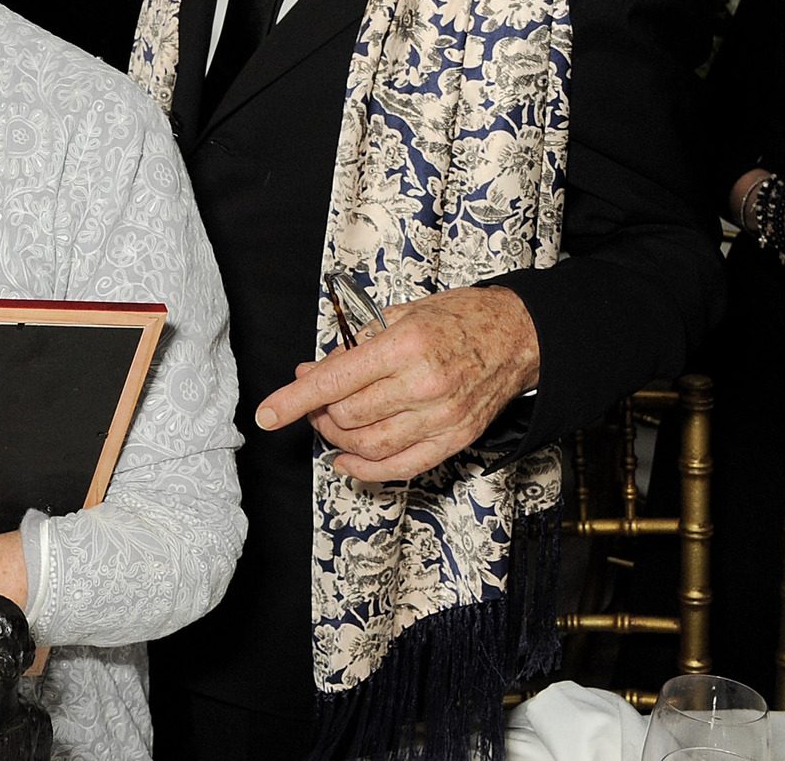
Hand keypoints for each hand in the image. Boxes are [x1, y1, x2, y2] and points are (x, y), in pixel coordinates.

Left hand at [252, 286, 539, 481]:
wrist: (518, 335)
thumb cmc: (457, 318)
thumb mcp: (400, 315)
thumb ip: (355, 347)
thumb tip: (311, 373)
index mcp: (405, 346)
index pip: (334, 382)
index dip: (293, 400)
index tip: (266, 414)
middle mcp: (423, 385)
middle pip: (347, 416)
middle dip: (318, 412)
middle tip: (313, 400)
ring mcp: (442, 417)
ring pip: (369, 446)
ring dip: (338, 440)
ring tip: (330, 424)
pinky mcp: (456, 439)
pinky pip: (402, 466)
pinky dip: (367, 470)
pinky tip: (347, 461)